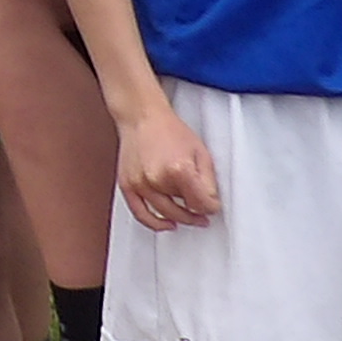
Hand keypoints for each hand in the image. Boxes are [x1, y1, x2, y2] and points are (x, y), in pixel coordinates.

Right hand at [117, 104, 221, 231]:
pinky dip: (154, 223)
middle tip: (204, 214)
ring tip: (189, 217)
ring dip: (180, 218)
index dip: (211, 207)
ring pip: (165, 213)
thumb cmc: (169, 129)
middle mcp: (157, 180)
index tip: (213, 206)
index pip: (201, 204)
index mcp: (178, 170)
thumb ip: (208, 180)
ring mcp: (140, 184)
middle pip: (183, 210)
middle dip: (197, 213)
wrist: (142, 116)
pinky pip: (140, 213)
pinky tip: (166, 224)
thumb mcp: (200, 151)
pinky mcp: (127, 185)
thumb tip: (210, 202)